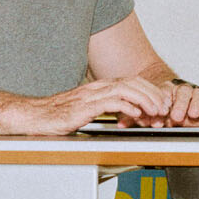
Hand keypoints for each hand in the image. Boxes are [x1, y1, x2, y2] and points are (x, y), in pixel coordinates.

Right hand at [27, 76, 185, 133]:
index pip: (131, 81)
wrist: (34, 116)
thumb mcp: (86, 110)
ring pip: (125, 89)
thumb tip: (128, 113)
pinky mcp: (84, 107)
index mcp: (98, 87)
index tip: (161, 102)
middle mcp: (96, 88)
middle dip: (152, 93)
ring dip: (144, 100)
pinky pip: (110, 102)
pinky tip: (135, 114)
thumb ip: (106, 108)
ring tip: (155, 111)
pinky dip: (126, 107)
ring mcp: (90, 96)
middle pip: (132, 82)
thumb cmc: (57, 116)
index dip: (149, 90)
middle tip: (164, 107)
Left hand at [92, 78, 198, 128]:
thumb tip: (121, 123)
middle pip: (183, 92)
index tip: (162, 114)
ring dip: (195, 104)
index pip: (166, 93)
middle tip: (176, 116)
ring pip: (198, 94)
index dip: (165, 102)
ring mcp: (194, 96)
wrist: (174, 107)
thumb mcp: (148, 114)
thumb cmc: (161, 109)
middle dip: (180, 104)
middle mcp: (181, 91)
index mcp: (166, 90)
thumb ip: (135, 118)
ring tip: (192, 114)